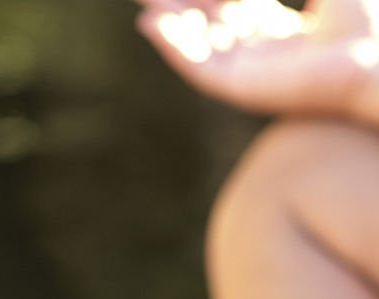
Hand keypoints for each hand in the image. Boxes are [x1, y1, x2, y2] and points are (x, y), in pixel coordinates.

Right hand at [136, 0, 378, 121]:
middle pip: (208, 24)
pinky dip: (171, 44)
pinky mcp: (236, 88)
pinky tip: (151, 23)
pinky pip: (194, 65)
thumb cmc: (365, 21)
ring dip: (169, 22)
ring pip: (195, 44)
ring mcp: (246, 73)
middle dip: (180, 4)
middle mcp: (259, 54)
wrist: (375, 62)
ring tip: (144, 3)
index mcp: (282, 33)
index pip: (233, 8)